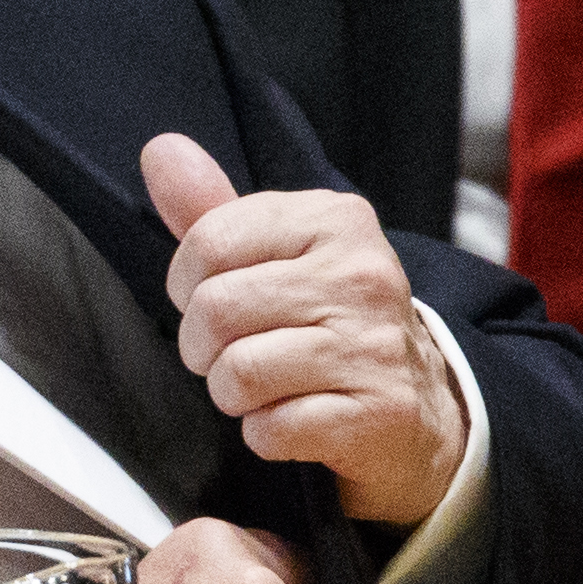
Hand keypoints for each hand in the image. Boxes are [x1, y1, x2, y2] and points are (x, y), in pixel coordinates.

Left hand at [144, 133, 467, 525]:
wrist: (423, 404)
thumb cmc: (332, 322)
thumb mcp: (279, 254)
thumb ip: (213, 209)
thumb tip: (159, 150)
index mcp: (337, 220)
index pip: (210, 241)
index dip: (188, 284)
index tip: (215, 300)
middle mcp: (363, 275)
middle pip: (216, 309)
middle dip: (204, 346)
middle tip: (234, 353)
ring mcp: (375, 346)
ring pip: (238, 372)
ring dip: (232, 394)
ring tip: (267, 387)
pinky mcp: (379, 413)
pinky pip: (272, 429)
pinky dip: (266, 434)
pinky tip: (296, 419)